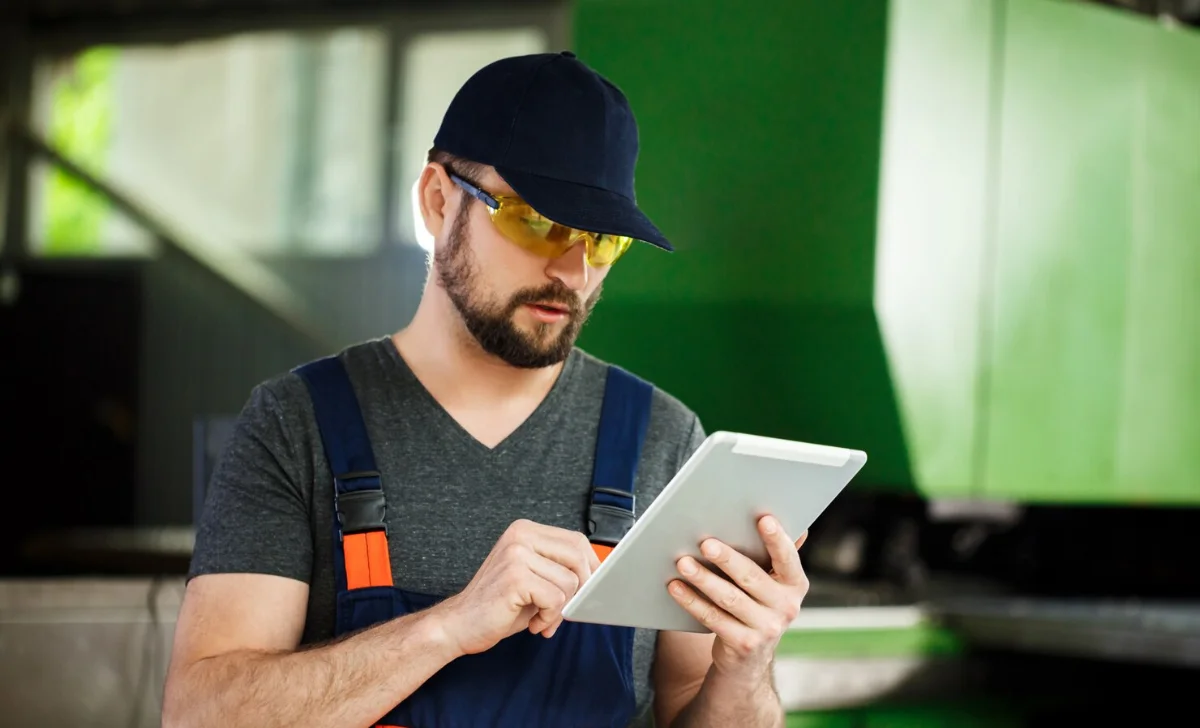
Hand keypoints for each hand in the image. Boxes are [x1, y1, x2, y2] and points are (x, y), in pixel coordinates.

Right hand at [435, 519, 599, 656]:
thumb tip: (599, 574)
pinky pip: (556, 599)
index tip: (590, 588)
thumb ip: (560, 568)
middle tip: (563, 610)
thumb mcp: (534, 578)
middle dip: (580, 589)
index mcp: (525, 530)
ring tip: (541, 618)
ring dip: (560, 609)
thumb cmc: (499, 604)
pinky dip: (550, 617)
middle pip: (578, 557)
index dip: (590, 567)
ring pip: (570, 582)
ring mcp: (517, 554)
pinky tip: (533, 623)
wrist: (460, 624)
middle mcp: (520, 535)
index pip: (576, 541)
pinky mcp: (515, 577)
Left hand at [667, 515, 808, 682]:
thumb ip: (774, 556)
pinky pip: (713, 618)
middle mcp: (787, 608)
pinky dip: (692, 601)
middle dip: (727, 558)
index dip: (777, 539)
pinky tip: (675, 586)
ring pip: (729, 598)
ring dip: (703, 578)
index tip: (763, 519)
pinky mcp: (743, 645)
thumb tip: (775, 518)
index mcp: (795, 585)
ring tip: (682, 562)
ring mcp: (766, 629)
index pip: (788, 559)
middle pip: (751, 577)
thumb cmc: (756, 605)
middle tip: (706, 543)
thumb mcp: (772, 584)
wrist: (750, 658)